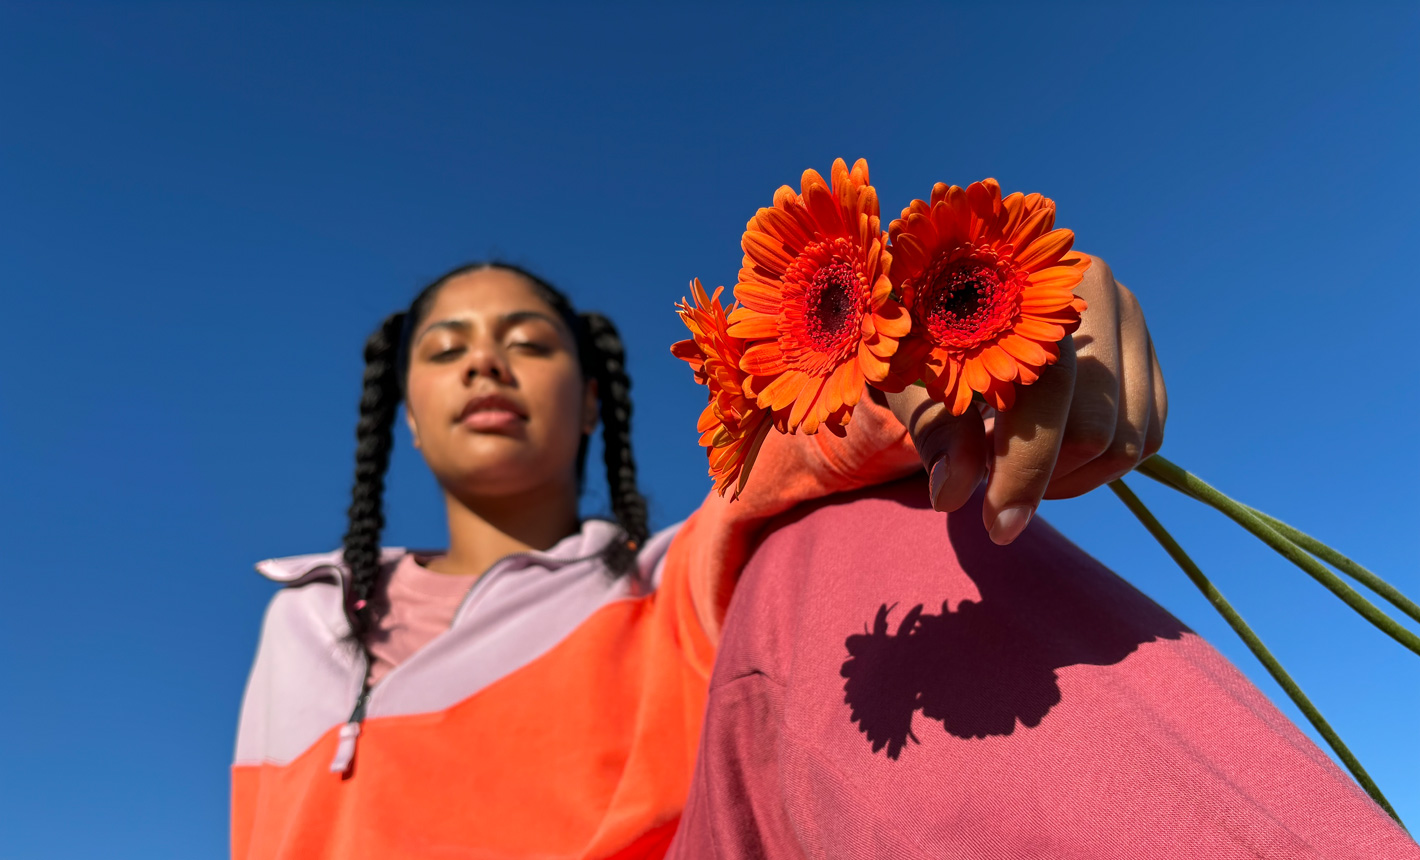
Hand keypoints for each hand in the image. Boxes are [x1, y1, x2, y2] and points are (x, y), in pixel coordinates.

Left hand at [880, 255, 1167, 543]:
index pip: (1048, 394)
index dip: (1024, 469)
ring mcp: (1131, 322)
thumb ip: (938, 434)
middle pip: (1095, 427)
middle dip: (1043, 477)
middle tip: (996, 486)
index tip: (998, 526)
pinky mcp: (1146, 356)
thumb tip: (953, 493)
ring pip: (1128, 442)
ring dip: (1072, 477)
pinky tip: (1054, 454)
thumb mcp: (915, 389)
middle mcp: (1095, 293)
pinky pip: (1148, 439)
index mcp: (1029, 290)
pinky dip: (1102, 466)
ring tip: (1020, 464)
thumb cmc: (925, 351)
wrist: (959, 310)